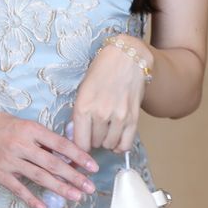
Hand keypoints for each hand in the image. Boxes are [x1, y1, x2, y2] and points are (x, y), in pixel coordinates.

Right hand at [0, 106, 98, 207]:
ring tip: (76, 196)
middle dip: (74, 177)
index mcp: (31, 129)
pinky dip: (31, 199)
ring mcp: (9, 161)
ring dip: (60, 188)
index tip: (93, 167)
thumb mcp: (26, 125)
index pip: (61, 145)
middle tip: (90, 187)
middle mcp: (21, 145)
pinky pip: (18, 188)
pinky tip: (44, 207)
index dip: (79, 156)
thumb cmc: (3, 125)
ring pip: (39, 177)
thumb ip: (45, 140)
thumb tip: (68, 156)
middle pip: (53, 164)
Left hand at [72, 35, 152, 152]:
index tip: (78, 148)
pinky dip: (120, 146)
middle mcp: (100, 114)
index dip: (78, 149)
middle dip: (92, 140)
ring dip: (106, 141)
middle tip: (93, 130)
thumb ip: (78, 115)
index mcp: (83, 106)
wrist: (126, 57)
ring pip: (109, 145)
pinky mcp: (133, 118)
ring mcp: (118, 117)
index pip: (78, 143)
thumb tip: (73, 137)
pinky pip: (125, 144)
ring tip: (105, 130)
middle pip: (94, 144)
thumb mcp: (82, 90)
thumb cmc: (101, 71)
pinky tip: (116, 138)